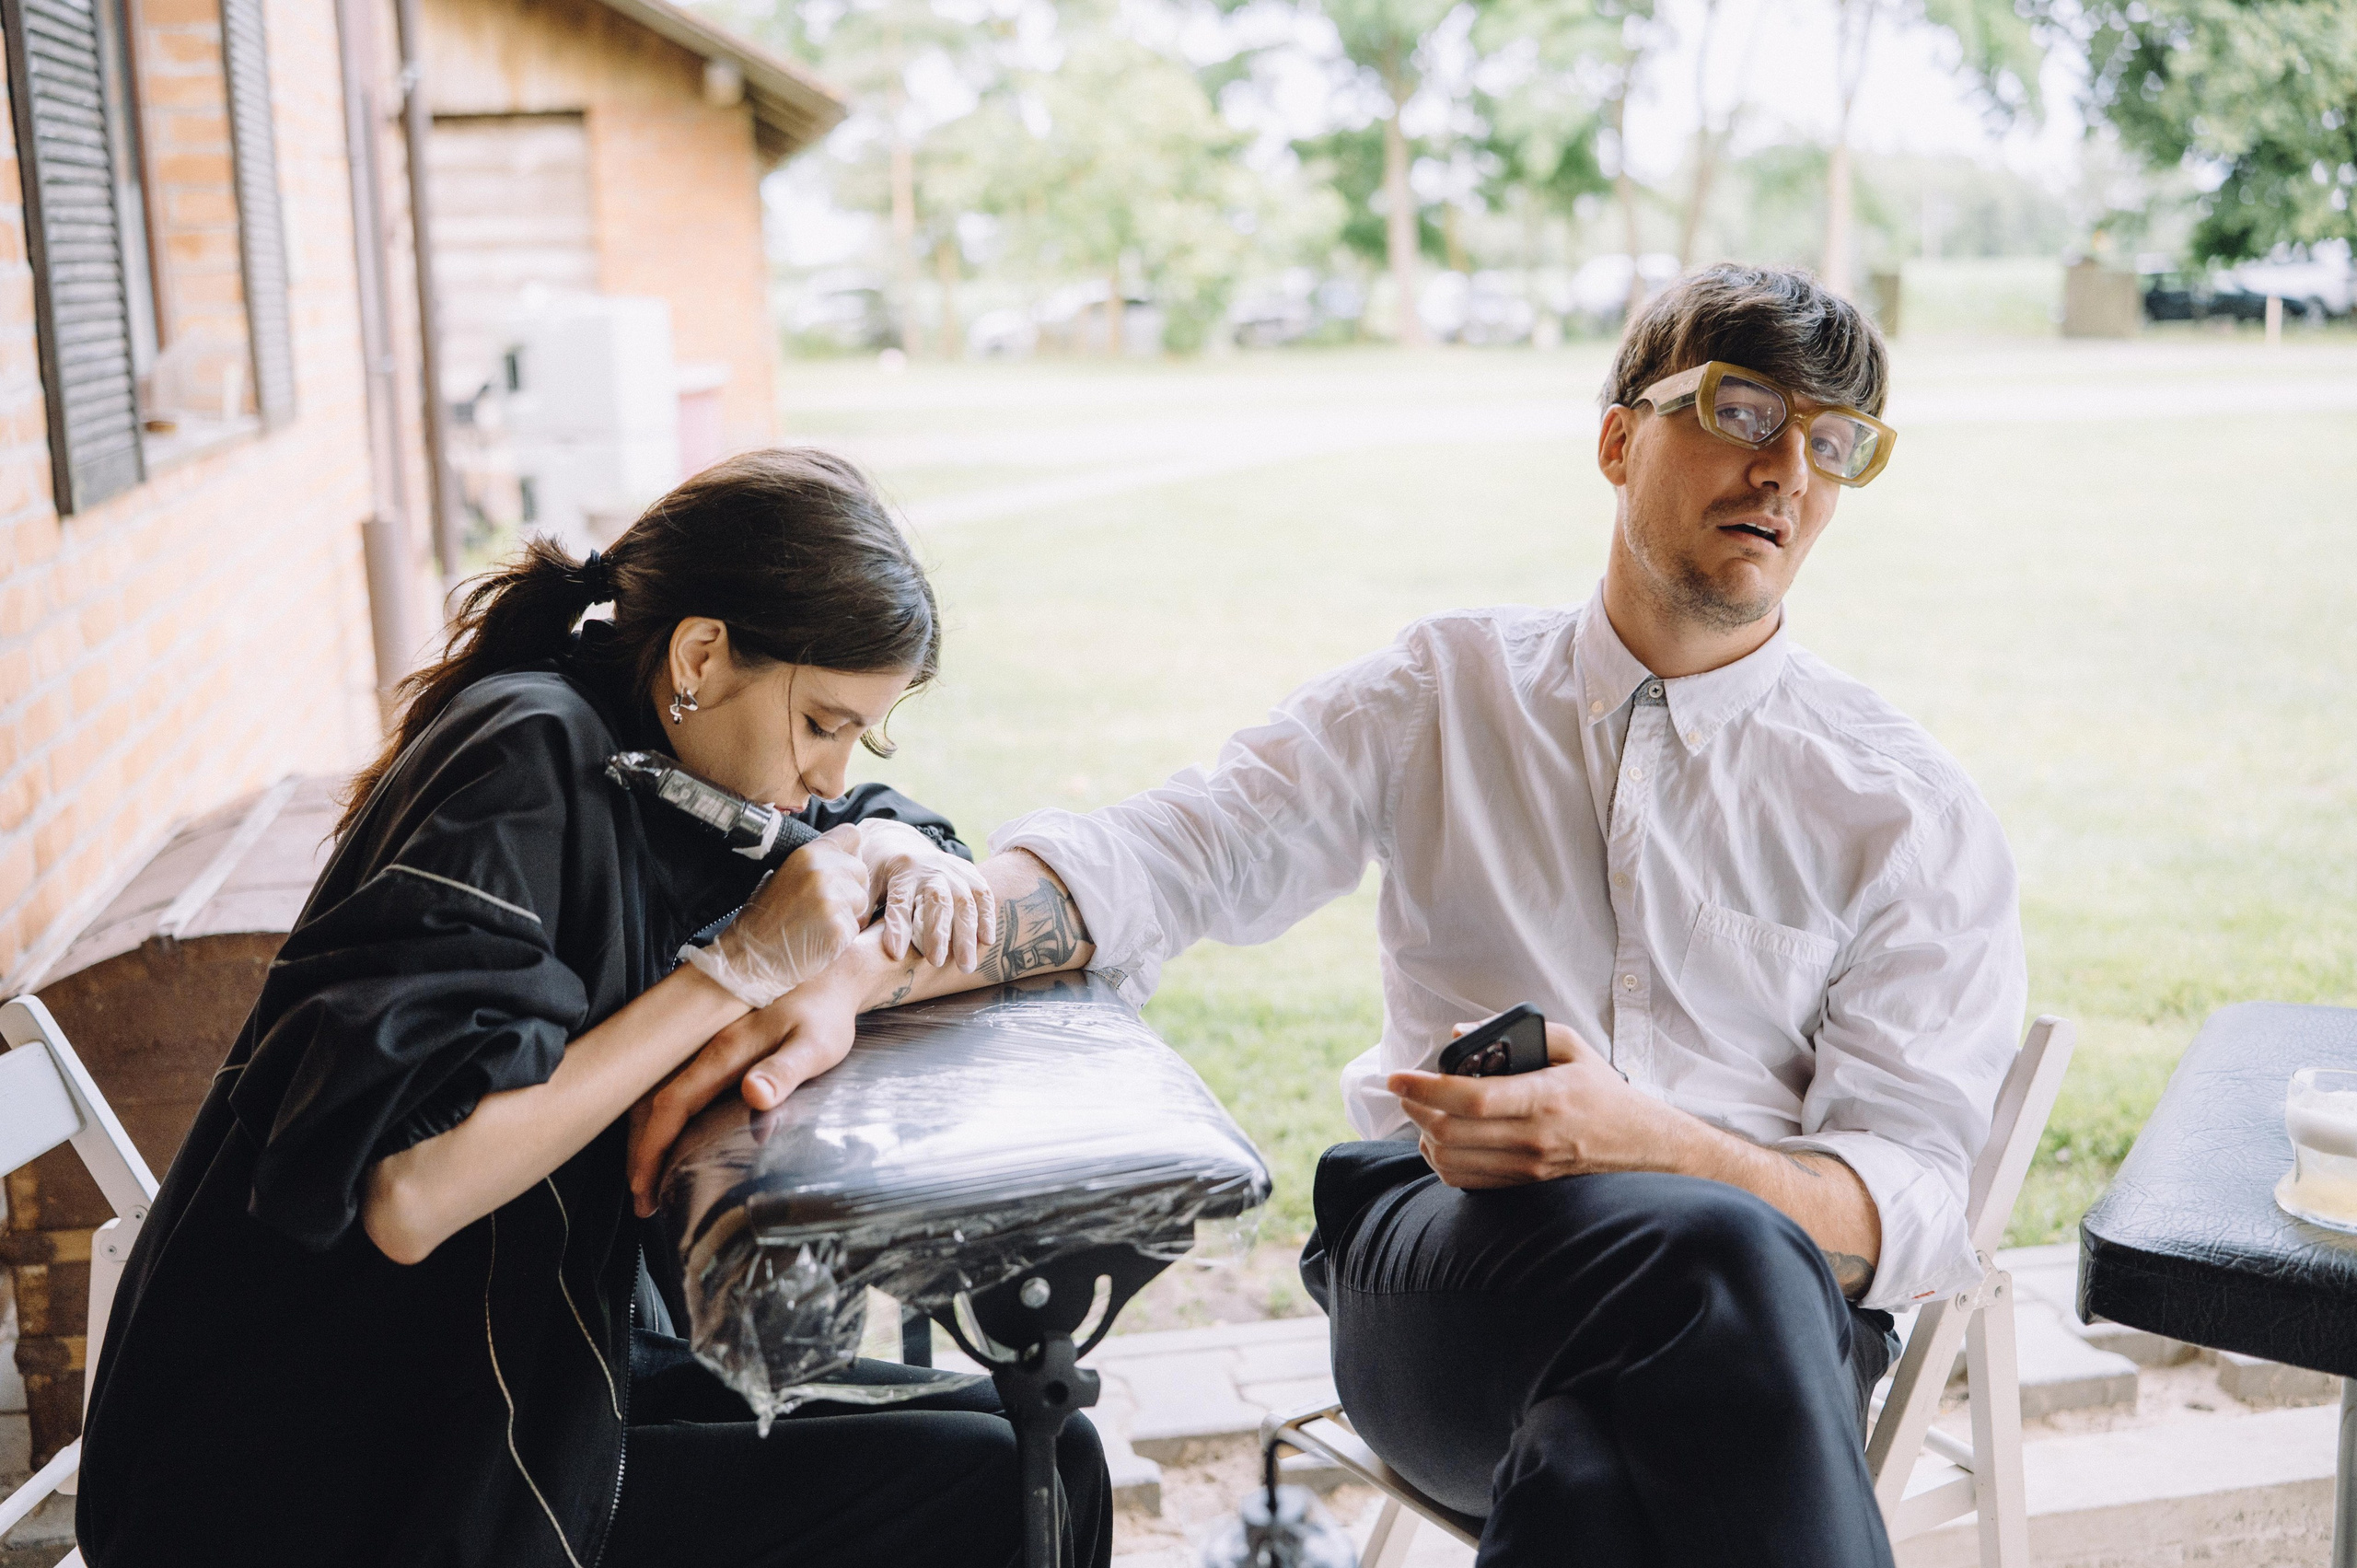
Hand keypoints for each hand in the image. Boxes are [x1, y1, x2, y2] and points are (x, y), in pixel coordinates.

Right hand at [628, 968, 862, 1215]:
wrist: (830, 975)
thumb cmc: (825, 1014)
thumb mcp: (815, 1045)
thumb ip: (783, 1070)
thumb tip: (752, 1094)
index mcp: (724, 1053)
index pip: (672, 1104)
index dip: (653, 1146)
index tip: (644, 1184)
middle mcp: (709, 1051)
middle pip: (655, 1104)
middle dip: (642, 1152)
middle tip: (642, 1197)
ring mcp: (711, 1049)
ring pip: (661, 1096)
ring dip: (648, 1137)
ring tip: (648, 1178)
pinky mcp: (720, 1051)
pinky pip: (678, 1089)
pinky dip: (664, 1119)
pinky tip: (672, 1139)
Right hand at [680, 835, 868, 1007]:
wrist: (750, 957)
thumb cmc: (765, 919)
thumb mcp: (783, 875)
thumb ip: (814, 862)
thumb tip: (844, 853)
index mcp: (807, 853)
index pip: (851, 835)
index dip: (849, 853)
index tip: (839, 870)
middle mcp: (821, 871)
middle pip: (861, 870)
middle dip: (850, 888)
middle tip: (825, 906)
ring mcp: (830, 899)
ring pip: (862, 899)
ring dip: (849, 913)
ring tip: (819, 922)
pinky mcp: (838, 927)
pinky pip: (856, 926)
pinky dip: (843, 935)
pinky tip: (819, 938)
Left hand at [848, 820, 996, 969]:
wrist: (898, 840)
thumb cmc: (878, 871)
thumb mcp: (865, 882)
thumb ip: (861, 907)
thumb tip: (847, 935)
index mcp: (900, 871)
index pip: (899, 900)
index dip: (897, 926)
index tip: (895, 953)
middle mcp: (929, 869)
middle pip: (937, 901)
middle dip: (939, 933)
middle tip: (937, 962)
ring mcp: (952, 870)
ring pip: (963, 900)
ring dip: (966, 933)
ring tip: (966, 965)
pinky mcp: (968, 874)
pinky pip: (982, 894)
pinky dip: (987, 917)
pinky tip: (987, 940)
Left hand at [1388, 1023, 1671, 1188]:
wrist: (1639, 1144)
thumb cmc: (1601, 1090)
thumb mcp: (1571, 1046)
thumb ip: (1518, 1032)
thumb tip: (1462, 1034)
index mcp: (1545, 1098)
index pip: (1473, 1098)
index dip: (1427, 1088)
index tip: (1398, 1077)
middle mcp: (1533, 1138)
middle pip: (1452, 1132)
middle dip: (1414, 1109)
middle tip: (1402, 1090)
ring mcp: (1527, 1168)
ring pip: (1451, 1161)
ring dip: (1423, 1135)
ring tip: (1418, 1111)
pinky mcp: (1522, 1185)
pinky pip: (1465, 1181)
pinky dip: (1440, 1160)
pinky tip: (1438, 1139)